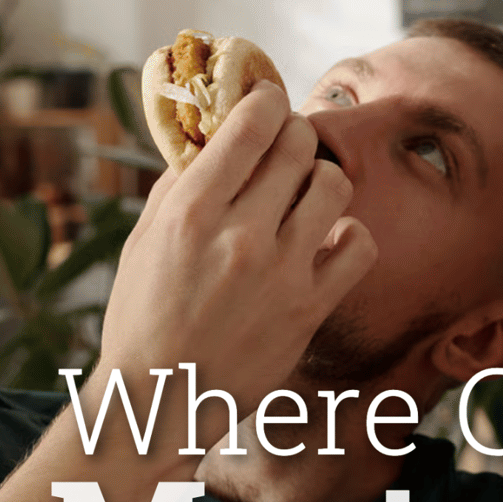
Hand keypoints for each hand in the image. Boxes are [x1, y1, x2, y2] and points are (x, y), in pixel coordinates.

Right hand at [95, 82, 376, 445]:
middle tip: (286, 146)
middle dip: (293, 135)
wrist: (159, 400)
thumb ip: (180, 185)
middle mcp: (241, 234)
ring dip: (322, 181)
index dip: (265, 101)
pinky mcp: (311, 307)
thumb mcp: (144, 240)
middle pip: (298, 144)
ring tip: (304, 197)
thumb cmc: (143, 317)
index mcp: (191, 210)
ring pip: (335, 185)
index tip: (266, 102)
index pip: (251, 123)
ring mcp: (283, 271)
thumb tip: (214, 137)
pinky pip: (359, 244)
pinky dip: (348, 235)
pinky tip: (325, 241)